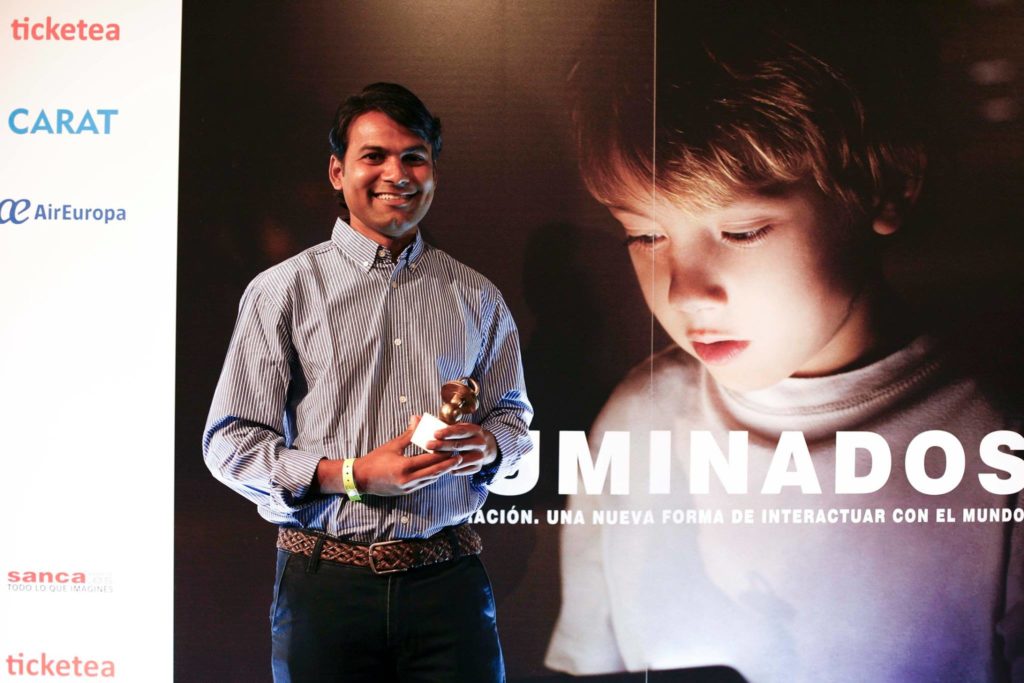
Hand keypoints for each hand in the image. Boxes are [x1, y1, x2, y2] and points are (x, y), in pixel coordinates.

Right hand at [316, 417, 462, 496]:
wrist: (361, 478)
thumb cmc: (375, 459)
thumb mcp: (393, 445)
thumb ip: (409, 433)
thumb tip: (418, 418)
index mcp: (404, 467)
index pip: (430, 459)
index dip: (443, 453)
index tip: (452, 446)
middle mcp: (408, 480)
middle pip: (434, 471)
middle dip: (448, 464)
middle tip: (459, 456)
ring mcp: (408, 488)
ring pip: (431, 479)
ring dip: (442, 471)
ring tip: (452, 463)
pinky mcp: (406, 492)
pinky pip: (424, 483)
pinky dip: (432, 476)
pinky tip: (438, 470)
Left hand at [424, 423, 497, 476]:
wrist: (484, 448)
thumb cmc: (465, 436)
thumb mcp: (460, 428)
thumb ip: (444, 426)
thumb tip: (417, 419)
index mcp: (475, 430)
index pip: (461, 431)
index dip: (448, 432)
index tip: (435, 433)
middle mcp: (480, 443)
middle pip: (459, 445)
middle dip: (442, 445)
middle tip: (428, 445)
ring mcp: (480, 456)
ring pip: (460, 459)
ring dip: (445, 459)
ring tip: (432, 458)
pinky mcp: (477, 468)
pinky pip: (460, 470)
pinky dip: (450, 468)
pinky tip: (441, 465)